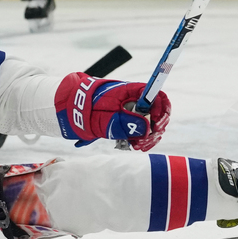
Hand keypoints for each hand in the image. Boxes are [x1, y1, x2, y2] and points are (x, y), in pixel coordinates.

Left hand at [55, 73, 170, 150]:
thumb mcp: (107, 117)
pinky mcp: (131, 122)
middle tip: (146, 140)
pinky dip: (142, 139)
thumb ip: (127, 122)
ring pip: (152, 124)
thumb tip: (147, 129)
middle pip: (159, 113)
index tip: (157, 123)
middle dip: (156, 128)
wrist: (75, 111)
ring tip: (137, 146)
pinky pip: (144, 131)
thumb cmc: (89, 109)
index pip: (159, 96)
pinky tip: (135, 146)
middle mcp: (137, 101)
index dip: (162, 110)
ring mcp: (135, 112)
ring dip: (149, 137)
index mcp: (133, 92)